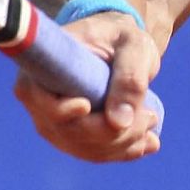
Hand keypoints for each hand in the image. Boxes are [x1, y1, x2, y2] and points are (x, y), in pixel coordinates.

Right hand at [13, 11, 162, 161]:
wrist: (120, 44)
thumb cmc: (122, 36)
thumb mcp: (133, 45)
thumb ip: (129, 77)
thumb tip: (119, 123)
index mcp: (42, 67)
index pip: (38, 99)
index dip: (60, 110)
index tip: (86, 105)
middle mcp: (39, 99)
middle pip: (67, 131)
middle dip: (112, 131)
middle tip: (150, 115)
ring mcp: (53, 121)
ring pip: (84, 147)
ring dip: (123, 143)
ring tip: (152, 121)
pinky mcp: (72, 135)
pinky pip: (93, 152)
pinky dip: (122, 151)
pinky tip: (148, 143)